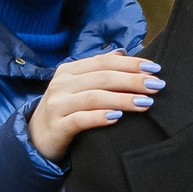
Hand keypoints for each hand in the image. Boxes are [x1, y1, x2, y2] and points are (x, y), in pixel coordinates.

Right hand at [28, 52, 162, 163]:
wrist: (35, 139)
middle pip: (103, 78)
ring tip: (145, 103)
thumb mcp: (77, 86)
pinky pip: (81, 119)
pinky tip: (117, 117)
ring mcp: (58, 104)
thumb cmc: (65, 111)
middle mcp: (62, 84)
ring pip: (94, 97)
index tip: (154, 69)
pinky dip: (100, 117)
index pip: (104, 62)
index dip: (130, 64)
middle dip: (132, 80)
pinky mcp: (57, 126)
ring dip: (122, 99)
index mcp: (69, 70)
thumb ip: (98, 69)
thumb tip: (123, 52)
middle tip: (156, 86)